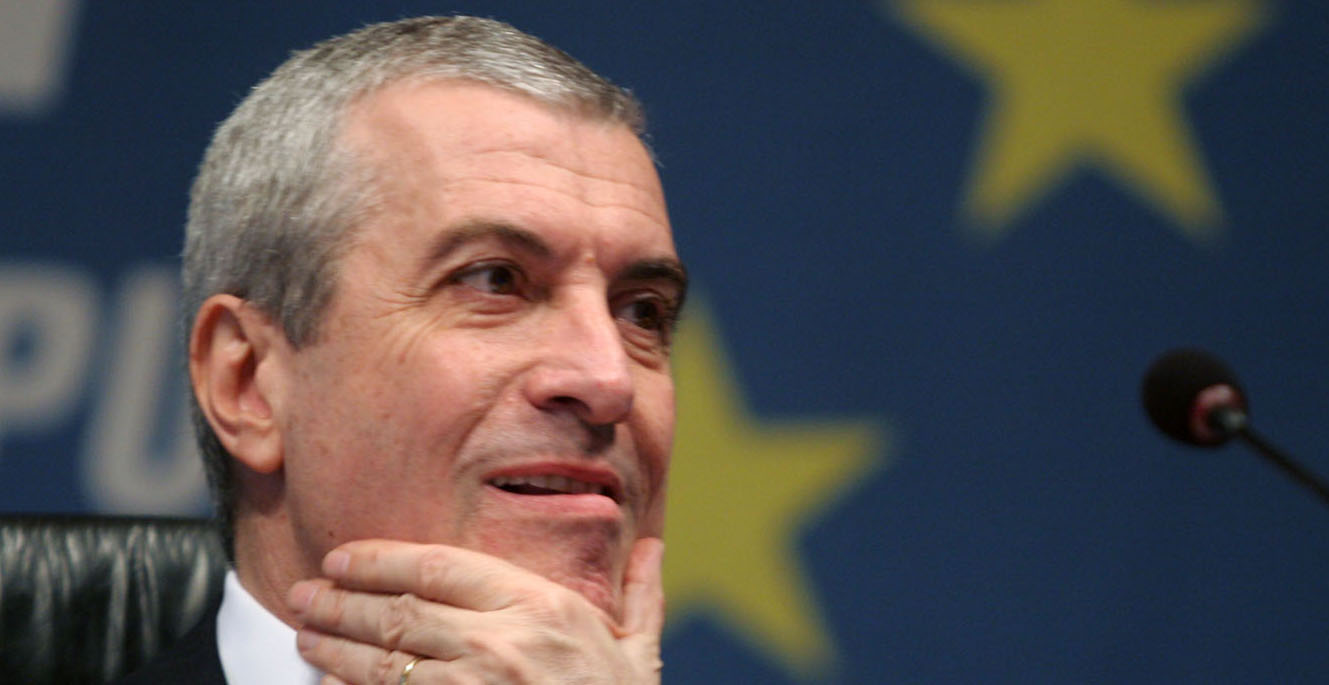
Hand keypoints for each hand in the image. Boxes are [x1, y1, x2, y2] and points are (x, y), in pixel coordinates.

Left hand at [286, 537, 663, 683]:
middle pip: (399, 610)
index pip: (440, 567)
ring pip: (383, 660)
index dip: (381, 559)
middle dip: (342, 601)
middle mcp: (501, 644)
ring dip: (334, 648)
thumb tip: (654, 547)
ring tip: (307, 637)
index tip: (345, 559)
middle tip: (306, 595)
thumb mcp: (642, 654)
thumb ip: (641, 596)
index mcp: (542, 607)